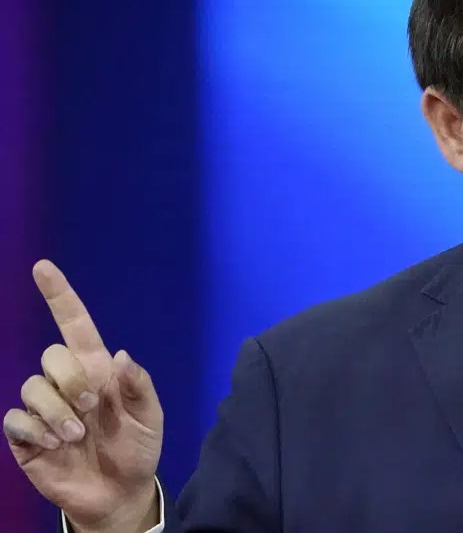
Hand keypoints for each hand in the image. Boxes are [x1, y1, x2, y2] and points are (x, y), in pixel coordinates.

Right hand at [4, 261, 162, 532]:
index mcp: (98, 369)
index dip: (59, 296)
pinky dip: (35, 431)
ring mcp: (44, 408)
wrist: (119, 492)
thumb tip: (119, 355)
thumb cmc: (137, 448)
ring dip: (56, 411)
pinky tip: (54, 447)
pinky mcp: (26, 436)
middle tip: (93, 409)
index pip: (75, 325)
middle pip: (52, 355)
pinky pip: (15, 419)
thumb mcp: (150, 417)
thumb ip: (138, 386)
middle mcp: (67, 382)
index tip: (43, 267)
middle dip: (72, 380)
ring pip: (32, 386)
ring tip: (76, 436)